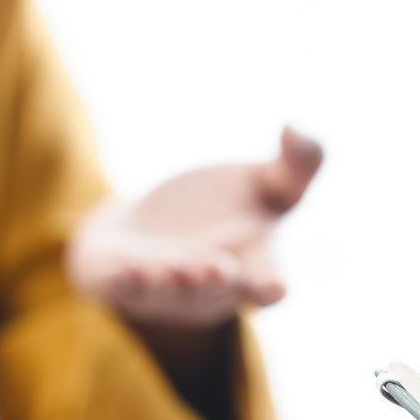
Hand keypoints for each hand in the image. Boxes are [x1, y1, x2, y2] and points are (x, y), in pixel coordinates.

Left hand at [68, 127, 322, 330]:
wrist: (149, 222)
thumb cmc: (219, 208)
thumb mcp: (265, 183)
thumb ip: (298, 163)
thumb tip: (293, 126)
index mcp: (251, 267)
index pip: (267, 287)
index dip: (270, 286)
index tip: (273, 286)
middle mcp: (208, 290)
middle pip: (214, 292)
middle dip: (212, 280)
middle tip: (213, 267)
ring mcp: (163, 293)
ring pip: (166, 294)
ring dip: (168, 281)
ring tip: (171, 265)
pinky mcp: (122, 286)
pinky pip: (122, 289)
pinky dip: (125, 279)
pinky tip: (124, 266)